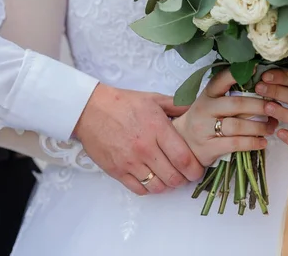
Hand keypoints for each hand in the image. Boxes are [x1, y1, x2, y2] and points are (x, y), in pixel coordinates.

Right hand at [73, 84, 202, 195]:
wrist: (90, 109)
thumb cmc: (123, 103)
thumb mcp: (153, 99)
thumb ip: (176, 105)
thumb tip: (194, 108)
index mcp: (157, 128)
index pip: (183, 158)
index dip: (195, 170)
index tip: (197, 170)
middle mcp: (145, 148)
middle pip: (173, 177)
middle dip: (183, 180)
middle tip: (185, 175)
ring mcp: (130, 161)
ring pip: (157, 187)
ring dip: (167, 185)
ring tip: (168, 177)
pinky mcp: (116, 171)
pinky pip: (139, 190)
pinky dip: (149, 188)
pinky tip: (152, 179)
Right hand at [172, 69, 276, 166]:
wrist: (182, 144)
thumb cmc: (204, 121)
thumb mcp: (210, 105)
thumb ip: (229, 97)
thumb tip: (262, 90)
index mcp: (206, 96)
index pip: (220, 81)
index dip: (237, 75)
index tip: (256, 70)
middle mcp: (204, 110)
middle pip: (236, 104)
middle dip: (259, 105)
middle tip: (273, 107)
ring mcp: (204, 129)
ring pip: (237, 126)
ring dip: (259, 126)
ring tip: (271, 127)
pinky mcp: (208, 148)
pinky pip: (235, 144)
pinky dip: (252, 143)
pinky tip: (263, 142)